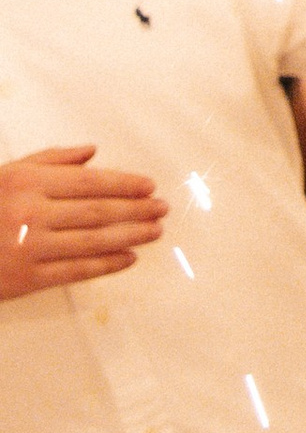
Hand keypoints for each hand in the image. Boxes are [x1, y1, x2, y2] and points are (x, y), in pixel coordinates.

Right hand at [1, 146, 164, 299]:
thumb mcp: (8, 173)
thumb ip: (50, 160)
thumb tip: (93, 152)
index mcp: (28, 182)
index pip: (89, 182)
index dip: (124, 184)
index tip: (149, 186)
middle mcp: (31, 214)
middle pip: (97, 211)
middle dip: (136, 210)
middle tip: (163, 209)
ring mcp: (29, 248)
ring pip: (92, 242)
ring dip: (130, 236)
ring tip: (155, 232)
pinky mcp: (26, 280)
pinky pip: (75, 271)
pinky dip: (106, 265)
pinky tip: (129, 259)